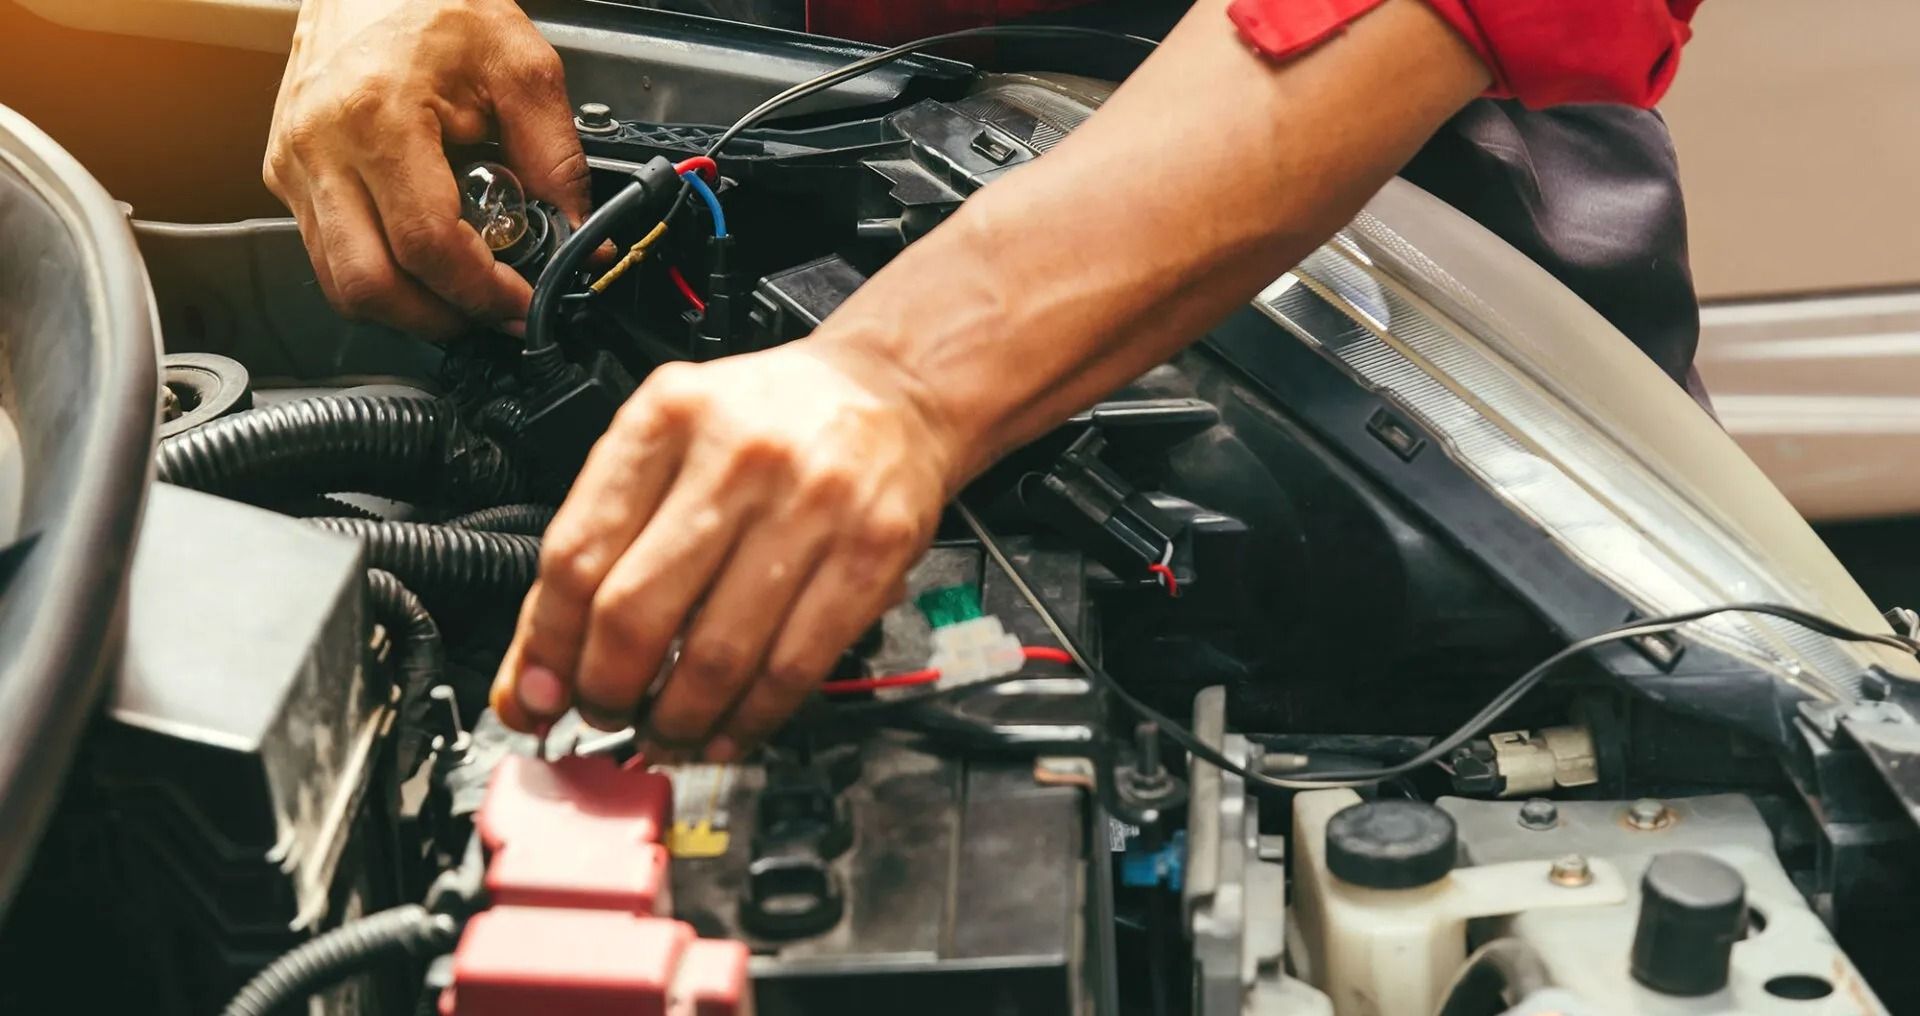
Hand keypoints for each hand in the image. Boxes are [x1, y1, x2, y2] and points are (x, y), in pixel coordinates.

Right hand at [265, 0, 588, 336]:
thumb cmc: (435, 0)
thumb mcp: (522, 68)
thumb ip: (559, 159)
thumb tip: (581, 233)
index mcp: (378, 117)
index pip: (427, 246)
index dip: (482, 292)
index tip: (522, 303)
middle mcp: (320, 147)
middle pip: (367, 285)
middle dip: (438, 319)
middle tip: (490, 316)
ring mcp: (293, 163)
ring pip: (338, 281)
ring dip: (405, 306)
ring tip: (460, 295)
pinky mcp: (285, 171)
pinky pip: (326, 250)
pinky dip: (378, 271)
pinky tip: (421, 258)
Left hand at [489, 343, 959, 759]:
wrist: (890, 393)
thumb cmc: (769, 425)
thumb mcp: (667, 446)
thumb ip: (598, 545)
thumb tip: (533, 677)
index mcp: (667, 417)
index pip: (577, 554)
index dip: (546, 646)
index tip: (538, 696)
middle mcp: (738, 455)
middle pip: (637, 612)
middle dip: (606, 691)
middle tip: (603, 714)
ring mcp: (811, 506)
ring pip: (717, 656)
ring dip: (676, 720)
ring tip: (661, 734)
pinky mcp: (871, 554)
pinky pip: (793, 667)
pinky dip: (749, 720)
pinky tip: (726, 731)